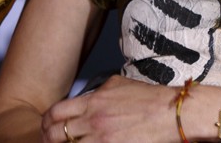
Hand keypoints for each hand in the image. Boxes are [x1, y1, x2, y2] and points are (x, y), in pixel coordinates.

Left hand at [41, 75, 176, 141]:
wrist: (173, 112)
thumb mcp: (121, 84)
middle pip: (55, 134)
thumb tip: (88, 97)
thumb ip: (99, 91)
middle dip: (50, 139)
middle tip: (53, 142)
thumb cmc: (151, 98)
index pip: (55, 113)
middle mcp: (93, 120)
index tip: (49, 129)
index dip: (47, 123)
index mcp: (94, 101)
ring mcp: (101, 138)